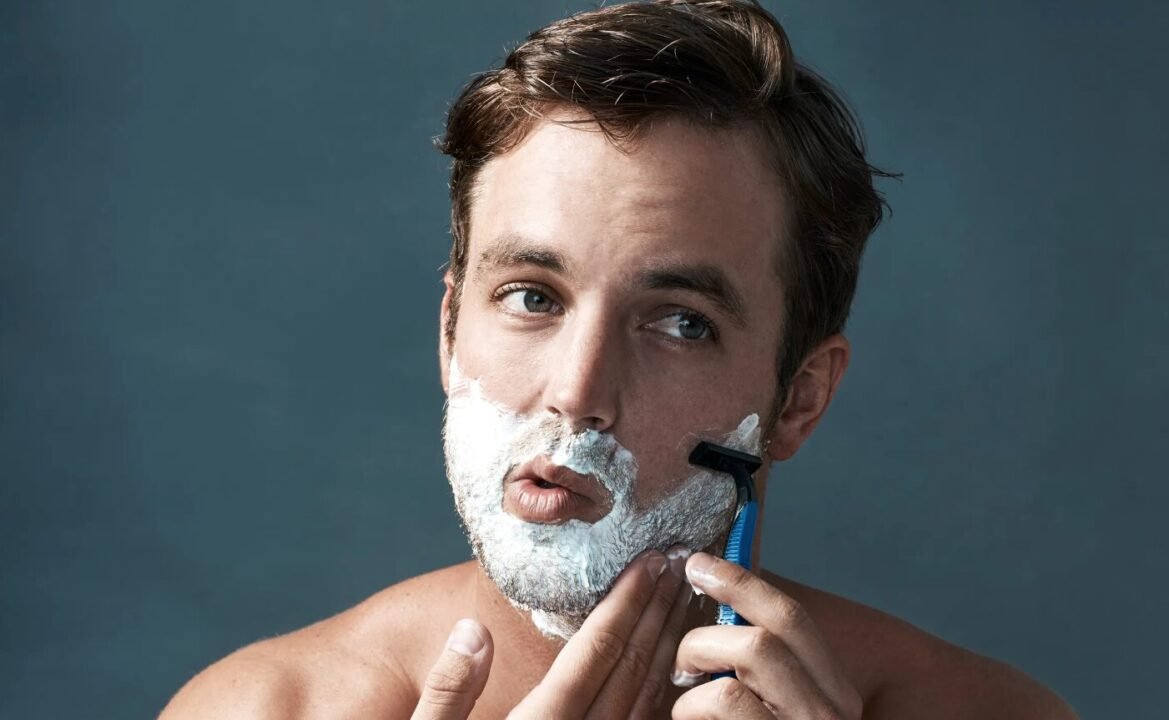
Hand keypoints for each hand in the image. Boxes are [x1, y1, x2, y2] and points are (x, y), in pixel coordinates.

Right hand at [413, 547, 692, 718]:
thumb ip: (447, 692)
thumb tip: (471, 630)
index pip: (595, 653)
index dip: (625, 602)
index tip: (649, 562)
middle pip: (632, 670)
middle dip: (657, 613)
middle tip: (680, 566)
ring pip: (648, 701)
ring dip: (669, 647)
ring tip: (684, 603)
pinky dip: (664, 693)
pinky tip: (671, 668)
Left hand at [670, 552, 861, 718]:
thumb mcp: (772, 702)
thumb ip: (757, 658)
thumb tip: (721, 590)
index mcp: (833, 693)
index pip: (793, 617)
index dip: (743, 580)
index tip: (700, 564)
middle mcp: (830, 710)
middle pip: (781, 622)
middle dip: (723, 609)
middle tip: (684, 639)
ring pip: (751, 650)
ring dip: (698, 658)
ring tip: (682, 685)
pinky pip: (724, 697)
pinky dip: (689, 704)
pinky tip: (686, 718)